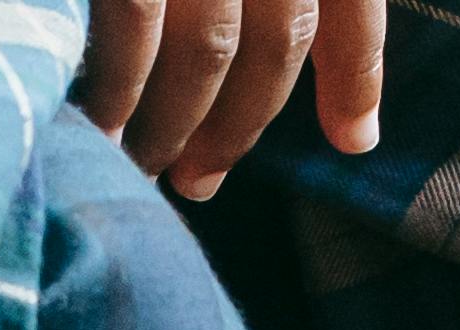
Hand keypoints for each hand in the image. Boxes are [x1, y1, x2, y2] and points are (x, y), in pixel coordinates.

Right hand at [75, 0, 385, 199]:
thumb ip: (275, 7)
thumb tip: (357, 131)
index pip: (350, 4)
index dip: (355, 76)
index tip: (353, 139)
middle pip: (278, 39)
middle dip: (239, 123)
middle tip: (198, 182)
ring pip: (209, 49)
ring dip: (177, 123)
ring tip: (144, 166)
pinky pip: (132, 26)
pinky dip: (119, 88)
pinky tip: (102, 125)